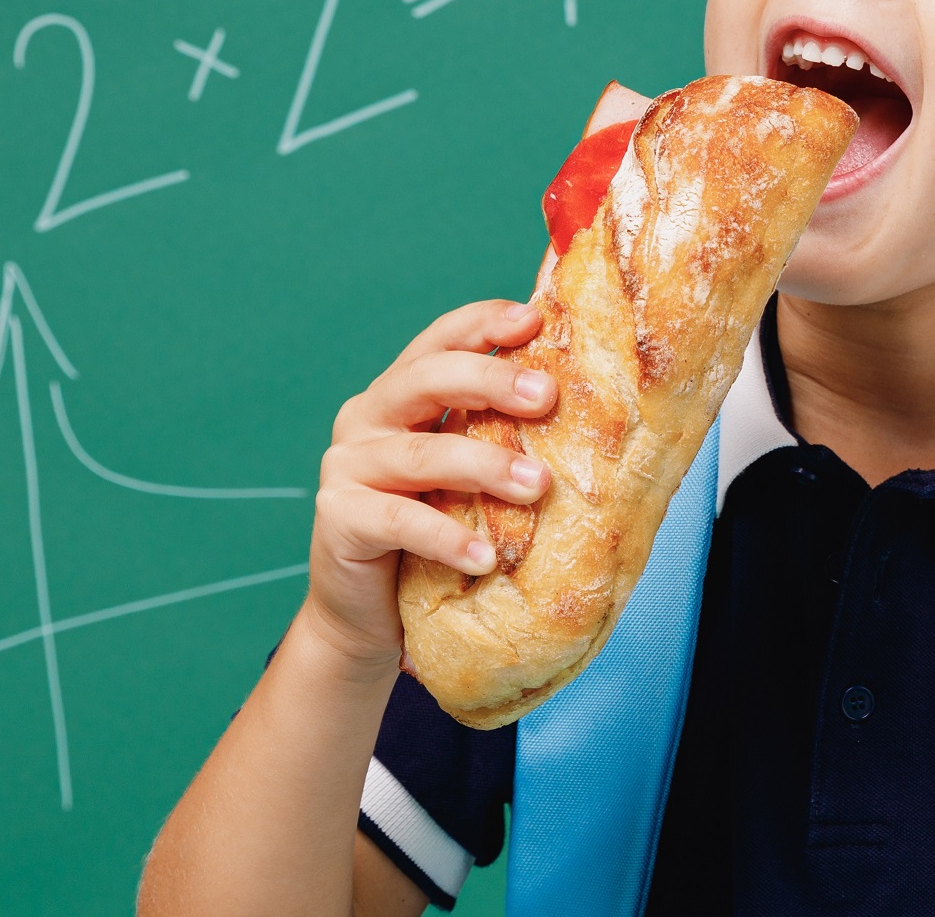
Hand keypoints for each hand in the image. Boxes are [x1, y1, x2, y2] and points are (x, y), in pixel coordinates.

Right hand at [301, 300, 556, 673]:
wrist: (368, 615)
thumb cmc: (435, 533)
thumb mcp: (468, 477)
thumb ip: (500, 438)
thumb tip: (595, 415)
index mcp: (402, 393)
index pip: (441, 341)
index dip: (483, 323)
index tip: (534, 318)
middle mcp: (368, 417)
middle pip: (428, 379)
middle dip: (490, 379)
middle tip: (546, 396)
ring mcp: (348, 465)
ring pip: (422, 452)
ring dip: (485, 466)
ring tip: (538, 485)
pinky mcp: (339, 518)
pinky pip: (400, 521)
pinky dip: (447, 537)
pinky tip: (487, 557)